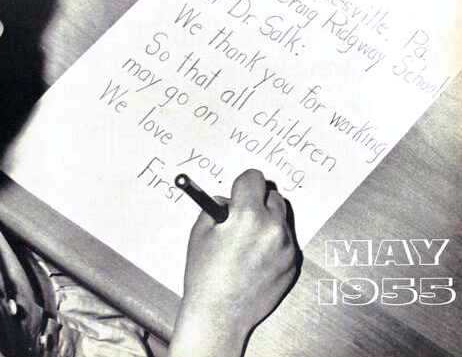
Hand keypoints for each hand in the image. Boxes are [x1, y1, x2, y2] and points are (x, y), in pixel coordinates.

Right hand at [171, 170, 297, 355]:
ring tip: (249, 240)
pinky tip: (256, 258)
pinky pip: (286, 241)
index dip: (243, 183)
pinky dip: (274, 243)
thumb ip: (217, 208)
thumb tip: (229, 199)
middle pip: (273, 196)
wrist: (219, 316)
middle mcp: (273, 228)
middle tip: (243, 215)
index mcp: (248, 215)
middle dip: (258, 201)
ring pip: (281, 219)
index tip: (238, 191)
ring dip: (268, 221)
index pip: (254, 178)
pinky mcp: (293, 264)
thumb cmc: (205, 274)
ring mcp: (287, 248)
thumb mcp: (201, 232)